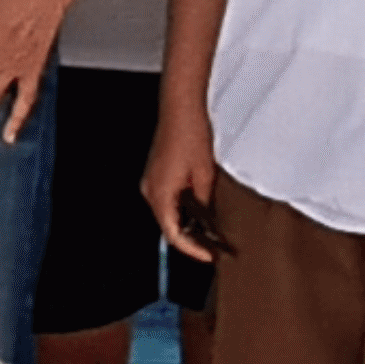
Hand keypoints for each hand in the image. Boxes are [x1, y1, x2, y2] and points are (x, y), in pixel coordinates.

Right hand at [141, 102, 220, 264]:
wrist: (180, 107)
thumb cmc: (191, 134)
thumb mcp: (206, 175)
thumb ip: (205, 203)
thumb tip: (208, 220)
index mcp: (160, 195)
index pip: (174, 235)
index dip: (193, 250)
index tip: (210, 256)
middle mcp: (150, 191)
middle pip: (169, 226)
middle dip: (191, 238)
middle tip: (214, 246)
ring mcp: (151, 181)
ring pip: (168, 213)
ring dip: (188, 223)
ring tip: (211, 229)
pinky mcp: (156, 174)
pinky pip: (167, 199)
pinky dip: (183, 208)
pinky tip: (200, 208)